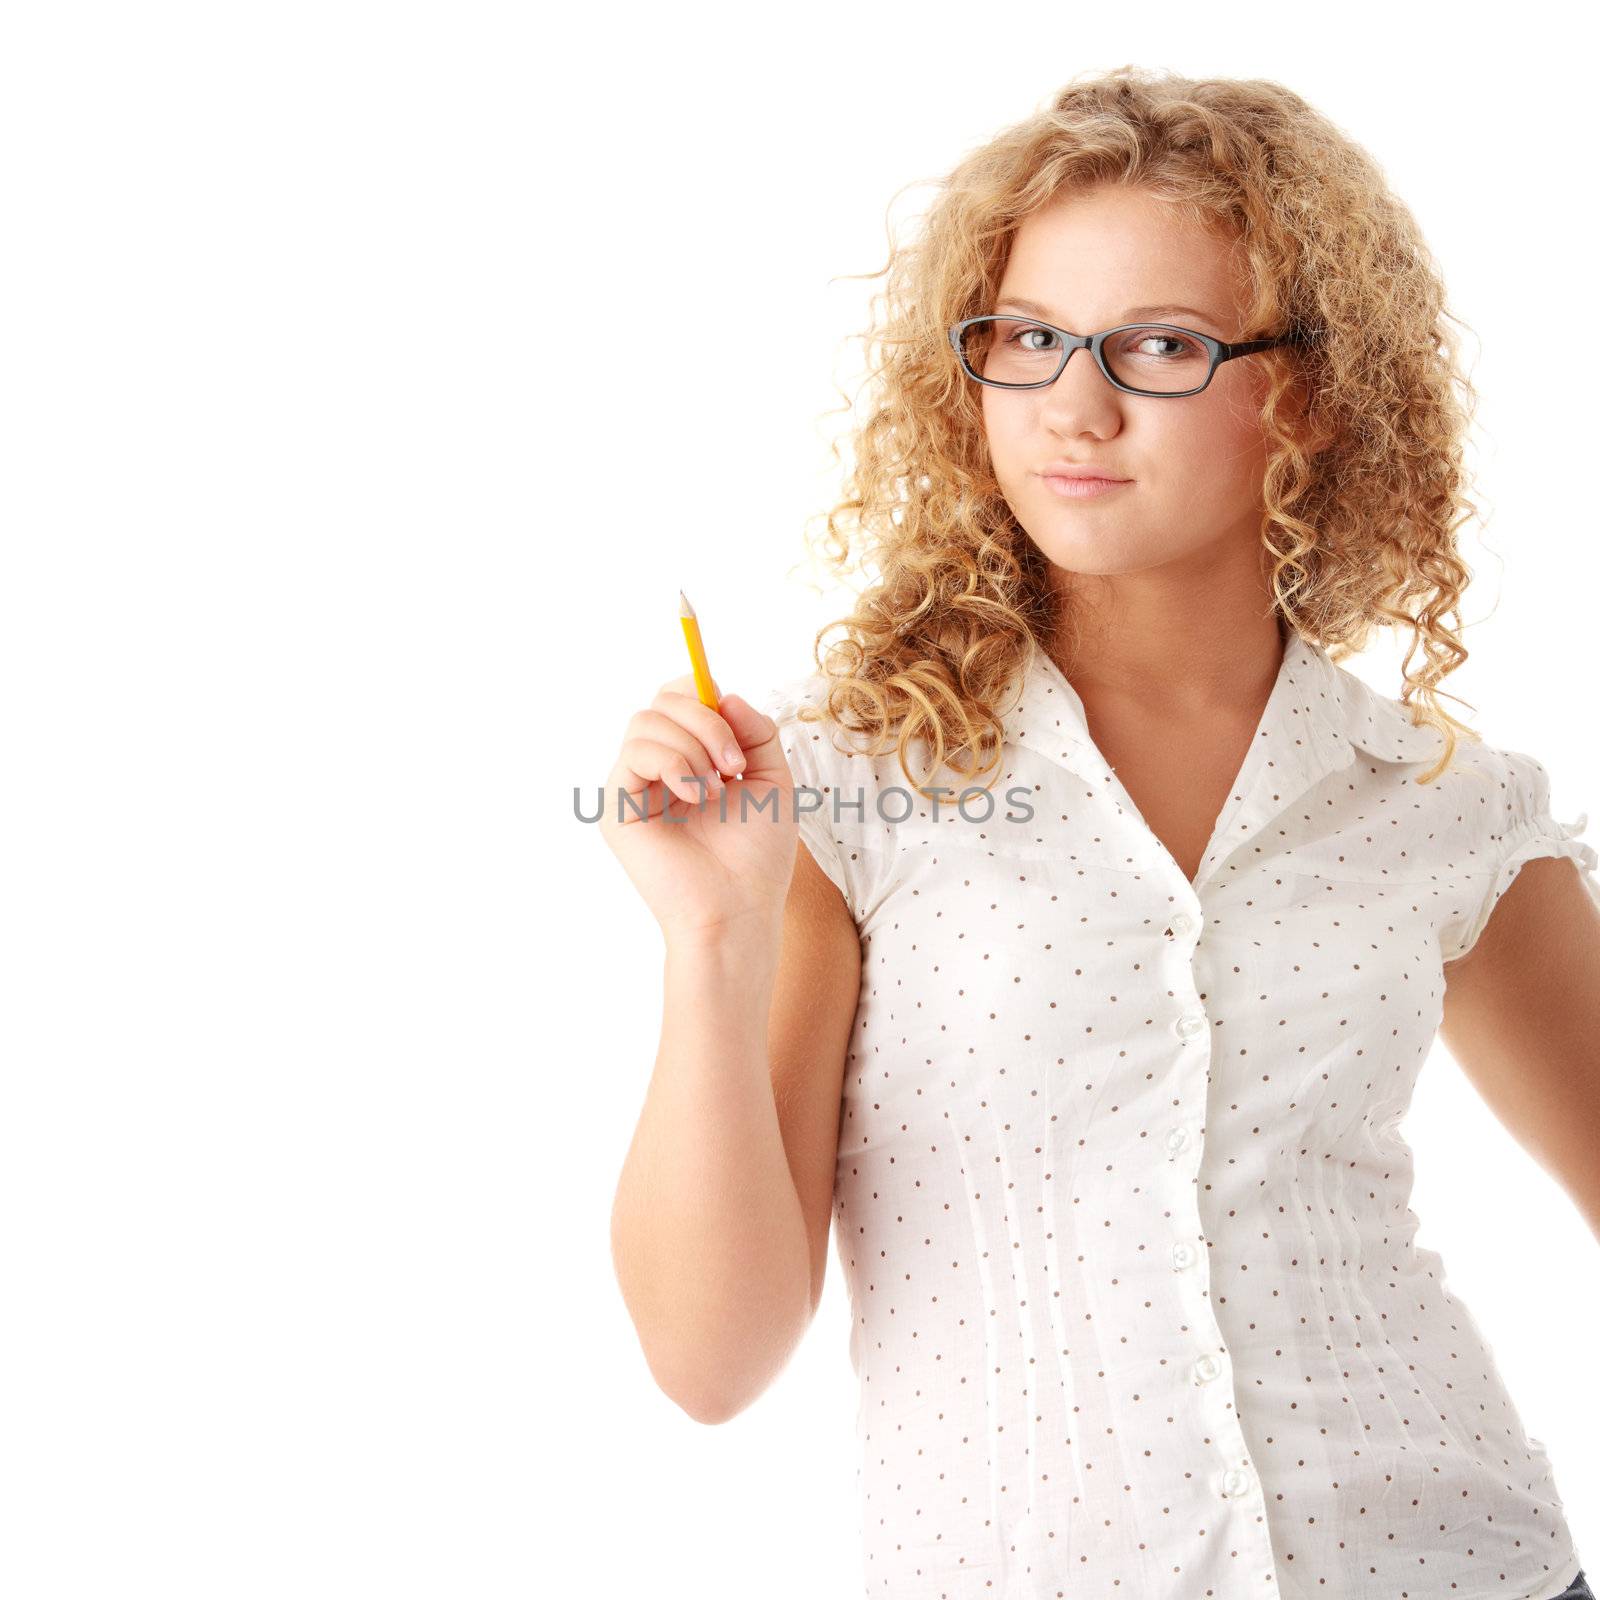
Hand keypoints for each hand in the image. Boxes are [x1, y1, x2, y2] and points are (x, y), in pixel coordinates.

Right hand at [598, 674, 797, 942]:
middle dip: (705, 720)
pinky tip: (696, 795)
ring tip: (716, 788)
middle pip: (661, 701)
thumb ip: (755, 730)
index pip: (678, 700)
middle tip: (734, 765)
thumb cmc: (758, 856)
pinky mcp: (618, 809)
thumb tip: (723, 694)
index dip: (701, 693)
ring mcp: (633, 788)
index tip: (734, 721)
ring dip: (694, 744)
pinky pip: (636, 752)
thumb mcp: (772, 779)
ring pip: (646, 721)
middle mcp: (656, 771)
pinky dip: (673, 762)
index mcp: (689, 761)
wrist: (740, 909)